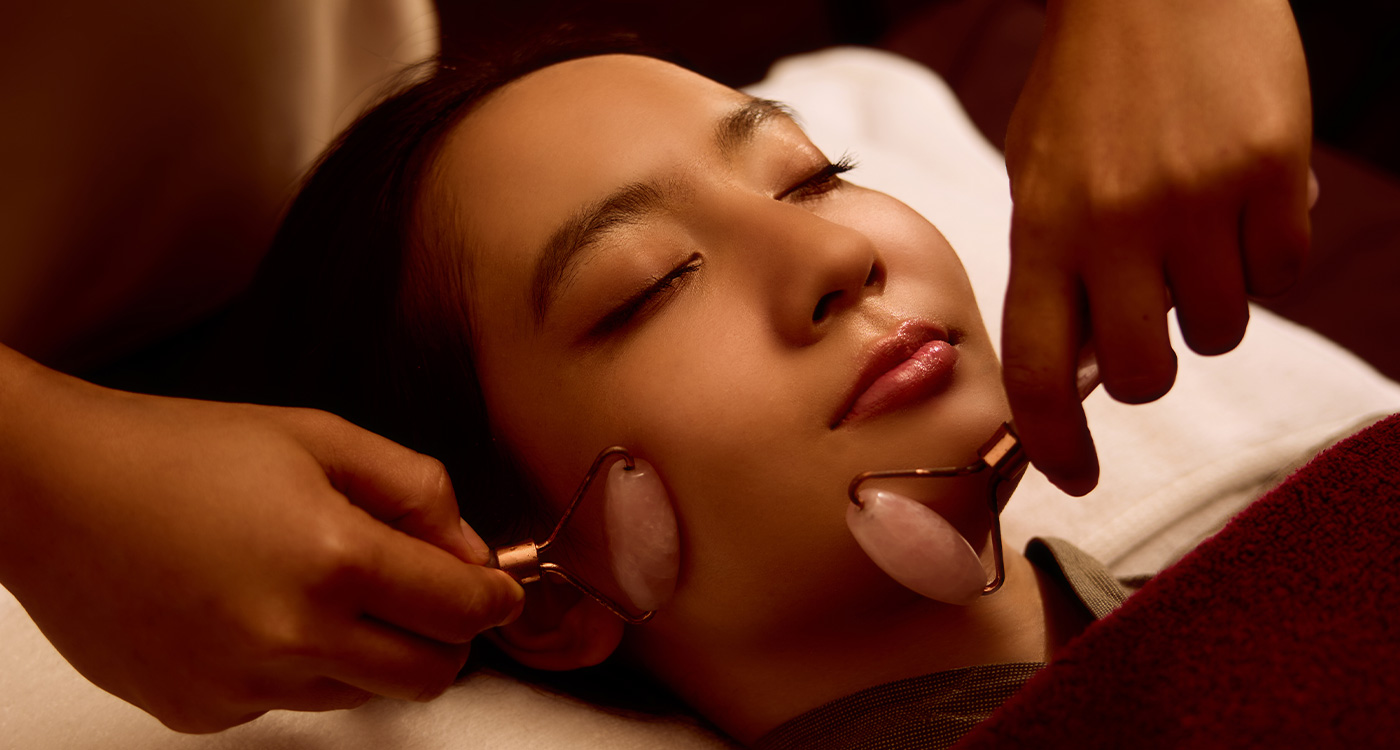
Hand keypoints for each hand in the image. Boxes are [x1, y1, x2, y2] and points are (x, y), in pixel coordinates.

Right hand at [0, 358, 522, 732]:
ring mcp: (244, 684)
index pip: (461, 611)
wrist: (54, 490)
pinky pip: (290, 702)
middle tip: (425, 593)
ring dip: (371, 650)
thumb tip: (472, 551)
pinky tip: (256, 608)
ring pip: (362, 693)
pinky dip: (299, 665)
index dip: (493, 600)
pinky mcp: (202, 711)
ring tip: (316, 585)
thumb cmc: (179, 450)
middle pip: (429, 674)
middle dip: (445, 636)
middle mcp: (292, 636)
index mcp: (332, 558)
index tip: (498, 592)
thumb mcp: (321, 438)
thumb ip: (416, 492)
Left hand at [1000, 0, 1313, 494]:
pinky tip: (1238, 199)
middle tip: (1151, 325)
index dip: (1055, 442)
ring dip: (1210, 305)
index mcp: (1043, 225)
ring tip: (1192, 235)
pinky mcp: (1273, 169)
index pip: (1039, 367)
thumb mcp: (1039, 177)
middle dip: (1150, 371)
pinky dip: (1264, 254)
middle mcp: (1118, 222)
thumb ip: (1056, 269)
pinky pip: (1283, 270)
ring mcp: (1200, 197)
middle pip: (1145, 375)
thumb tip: (1087, 368)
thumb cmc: (1087, 92)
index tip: (1076, 478)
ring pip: (1224, 329)